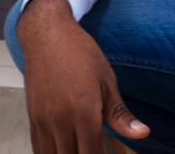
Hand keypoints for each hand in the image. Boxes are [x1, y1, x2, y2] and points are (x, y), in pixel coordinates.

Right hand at [17, 0, 148, 152]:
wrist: (46, 33)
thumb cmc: (78, 52)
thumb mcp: (107, 81)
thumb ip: (120, 114)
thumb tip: (142, 133)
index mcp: (84, 112)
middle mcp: (60, 118)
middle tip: (92, 152)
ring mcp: (43, 118)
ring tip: (77, 151)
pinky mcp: (32, 115)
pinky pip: (38, 146)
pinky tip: (59, 151)